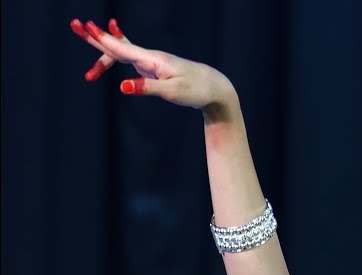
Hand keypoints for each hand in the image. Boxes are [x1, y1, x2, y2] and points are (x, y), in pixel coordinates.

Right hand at [69, 18, 234, 111]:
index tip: (86, 27)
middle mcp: (149, 57)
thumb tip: (122, 87)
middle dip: (96, 37)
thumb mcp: (172, 92)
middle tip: (75, 24)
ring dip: (103, 53)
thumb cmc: (196, 90)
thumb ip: (146, 89)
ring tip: (88, 70)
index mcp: (153, 60)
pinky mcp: (152, 69)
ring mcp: (150, 62)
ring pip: (121, 54)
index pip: (123, 48)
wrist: (214, 88)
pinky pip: (129, 59)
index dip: (103, 39)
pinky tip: (110, 56)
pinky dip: (117, 58)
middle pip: (117, 45)